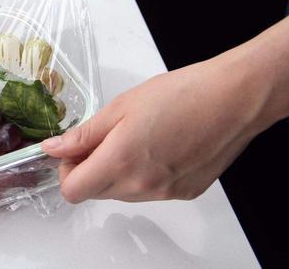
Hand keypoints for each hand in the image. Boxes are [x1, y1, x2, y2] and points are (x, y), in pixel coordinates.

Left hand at [42, 36, 288, 203]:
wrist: (233, 99)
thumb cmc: (182, 94)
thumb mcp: (121, 107)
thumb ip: (84, 134)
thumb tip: (55, 148)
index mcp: (120, 161)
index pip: (72, 191)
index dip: (66, 170)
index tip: (74, 150)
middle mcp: (141, 185)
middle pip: (95, 192)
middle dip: (90, 169)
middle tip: (104, 138)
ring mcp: (163, 193)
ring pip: (121, 193)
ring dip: (116, 172)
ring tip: (135, 138)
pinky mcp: (183, 193)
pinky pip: (148, 192)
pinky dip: (143, 175)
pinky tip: (158, 147)